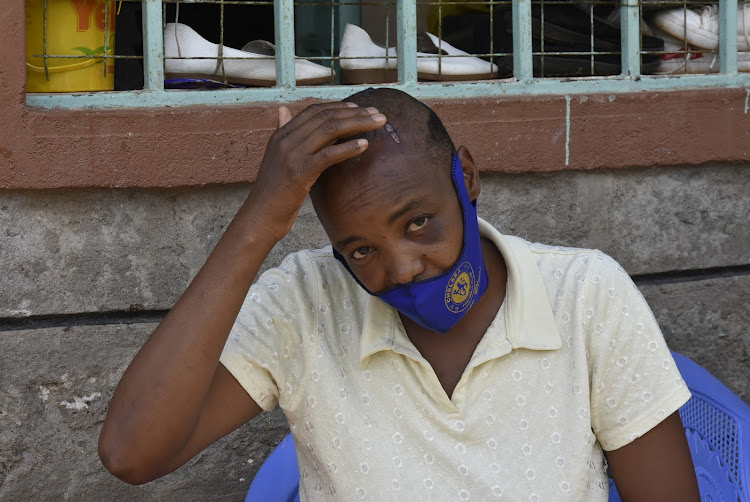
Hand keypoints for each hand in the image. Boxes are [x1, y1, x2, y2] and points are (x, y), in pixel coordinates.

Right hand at [246, 102, 385, 240]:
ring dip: (358, 124)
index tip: (359, 108)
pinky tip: (364, 145)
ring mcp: (292, 155)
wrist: (260, 216)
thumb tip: (283, 110)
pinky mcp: (300, 173)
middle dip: (355, 113)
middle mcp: (286, 140)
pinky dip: (348, 148)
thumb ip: (283, 133)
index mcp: (281, 135)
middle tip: (377, 114)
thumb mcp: (276, 158)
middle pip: (325, 117)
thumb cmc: (273, 192)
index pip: (314, 110)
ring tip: (378, 123)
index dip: (339, 107)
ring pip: (330, 130)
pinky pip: (328, 155)